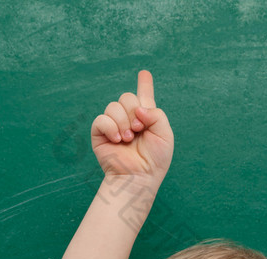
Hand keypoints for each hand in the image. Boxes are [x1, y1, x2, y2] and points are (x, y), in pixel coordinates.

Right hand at [91, 70, 173, 184]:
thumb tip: (137, 108)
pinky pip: (101, 119)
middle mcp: (129, 120)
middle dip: (133, 110)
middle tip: (139, 129)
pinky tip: (118, 140)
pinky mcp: (101, 134)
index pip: (144, 97)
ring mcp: (114, 126)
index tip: (145, 73)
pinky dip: (111, 128)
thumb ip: (156, 115)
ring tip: (128, 139)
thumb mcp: (165, 135)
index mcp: (146, 119)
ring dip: (123, 122)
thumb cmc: (155, 160)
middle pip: (126, 97)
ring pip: (113, 106)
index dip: (144, 84)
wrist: (139, 176)